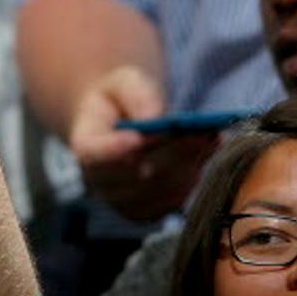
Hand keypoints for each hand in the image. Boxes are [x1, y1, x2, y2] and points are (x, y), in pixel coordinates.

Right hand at [69, 64, 218, 220]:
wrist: (122, 123)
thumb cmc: (122, 99)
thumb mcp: (125, 82)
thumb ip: (137, 94)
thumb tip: (155, 117)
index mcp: (85, 146)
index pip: (95, 154)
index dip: (114, 150)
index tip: (137, 138)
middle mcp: (99, 181)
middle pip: (137, 174)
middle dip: (173, 152)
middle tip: (203, 132)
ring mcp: (122, 202)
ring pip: (162, 189)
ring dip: (190, 163)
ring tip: (211, 137)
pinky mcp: (148, 213)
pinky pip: (175, 200)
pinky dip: (194, 175)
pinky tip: (206, 152)